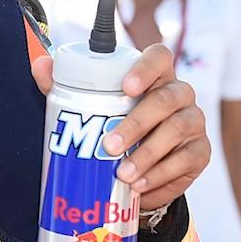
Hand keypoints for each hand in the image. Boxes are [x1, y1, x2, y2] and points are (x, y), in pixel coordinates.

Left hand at [31, 42, 207, 212]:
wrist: (135, 169)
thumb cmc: (111, 125)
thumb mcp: (86, 105)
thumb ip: (62, 84)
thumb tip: (41, 65)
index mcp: (154, 76)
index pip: (160, 57)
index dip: (146, 68)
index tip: (125, 87)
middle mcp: (179, 94)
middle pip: (166, 99)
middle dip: (136, 123)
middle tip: (108, 146)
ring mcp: (193, 121)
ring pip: (177, 129)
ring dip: (148, 153)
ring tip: (122, 173)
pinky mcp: (199, 151)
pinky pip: (186, 159)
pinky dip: (160, 174)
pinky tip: (139, 184)